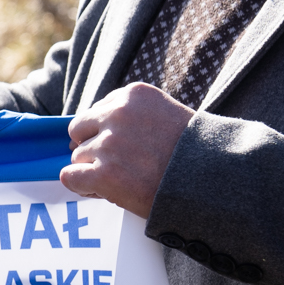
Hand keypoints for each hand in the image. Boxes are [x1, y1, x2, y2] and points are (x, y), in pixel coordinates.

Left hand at [62, 83, 192, 218]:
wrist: (213, 180)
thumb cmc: (193, 152)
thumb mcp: (166, 114)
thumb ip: (132, 115)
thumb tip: (91, 129)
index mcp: (133, 94)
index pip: (98, 111)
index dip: (107, 132)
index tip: (128, 146)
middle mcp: (117, 114)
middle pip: (79, 130)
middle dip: (93, 147)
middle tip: (118, 164)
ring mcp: (109, 144)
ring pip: (77, 156)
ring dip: (94, 170)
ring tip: (123, 180)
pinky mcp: (103, 174)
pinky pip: (70, 177)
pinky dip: (82, 187)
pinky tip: (103, 191)